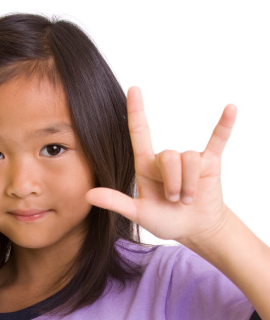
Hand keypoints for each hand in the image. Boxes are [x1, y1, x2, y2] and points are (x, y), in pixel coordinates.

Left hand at [85, 87, 236, 243]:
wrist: (195, 229)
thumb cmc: (166, 220)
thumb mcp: (139, 213)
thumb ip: (116, 202)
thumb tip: (89, 195)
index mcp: (146, 166)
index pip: (140, 133)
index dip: (136, 111)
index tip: (133, 89)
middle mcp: (167, 159)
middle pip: (169, 156)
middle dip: (173, 184)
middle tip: (175, 201)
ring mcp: (189, 159)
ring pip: (189, 159)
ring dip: (189, 185)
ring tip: (188, 200)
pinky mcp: (210, 162)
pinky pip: (218, 140)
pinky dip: (225, 126)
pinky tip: (230, 109)